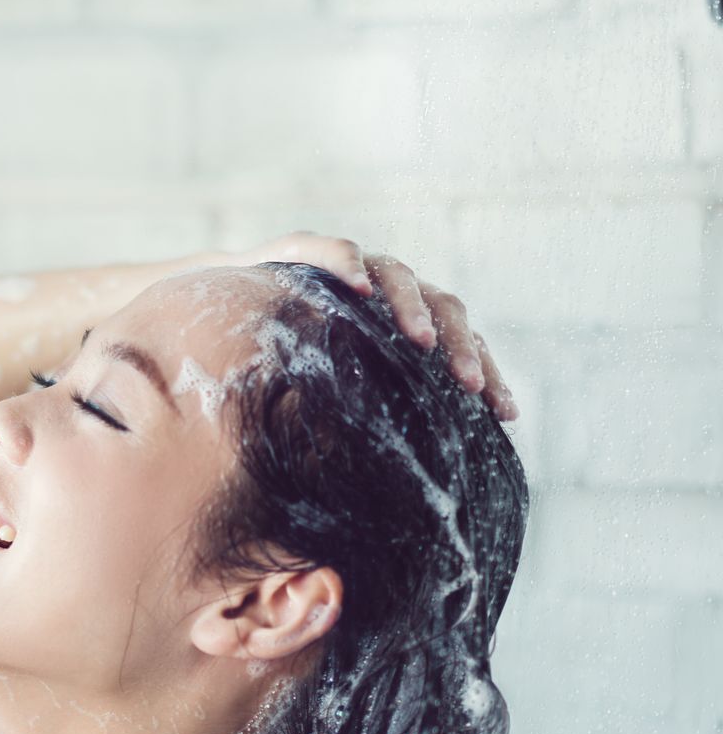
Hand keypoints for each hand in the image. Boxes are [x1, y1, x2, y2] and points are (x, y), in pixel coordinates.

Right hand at [232, 231, 517, 420]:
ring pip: (400, 277)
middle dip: (461, 348)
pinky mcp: (308, 250)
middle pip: (445, 308)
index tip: (506, 416)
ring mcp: (356, 269)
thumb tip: (398, 483)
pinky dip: (350, 264)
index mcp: (410, 326)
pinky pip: (337, 251)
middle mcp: (393, 292)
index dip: (487, 377)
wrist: (227, 309)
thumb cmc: (291, 363)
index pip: (462, 344)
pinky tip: (360, 285)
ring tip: (421, 342)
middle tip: (470, 386)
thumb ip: (369, 421)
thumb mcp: (337, 398)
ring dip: (413, 309)